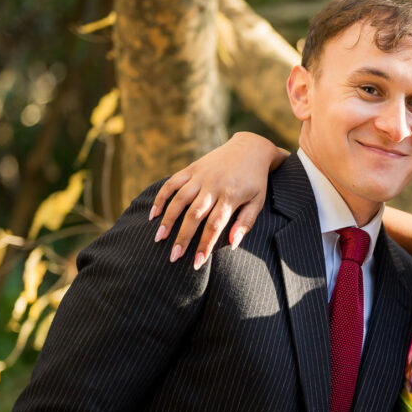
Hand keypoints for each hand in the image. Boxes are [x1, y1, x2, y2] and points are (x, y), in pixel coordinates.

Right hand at [149, 132, 288, 268]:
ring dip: (167, 219)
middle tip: (173, 257)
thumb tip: (232, 245)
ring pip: (179, 199)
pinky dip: (161, 197)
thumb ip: (245, 223)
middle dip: (182, 238)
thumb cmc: (255, 181)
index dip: (204, 245)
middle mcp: (214, 186)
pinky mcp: (192, 168)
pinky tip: (153, 214)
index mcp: (231, 196)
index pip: (215, 225)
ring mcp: (201, 176)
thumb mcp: (258, 202)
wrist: (251, 148)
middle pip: (194, 215)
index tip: (196, 263)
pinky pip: (172, 183)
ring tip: (159, 238)